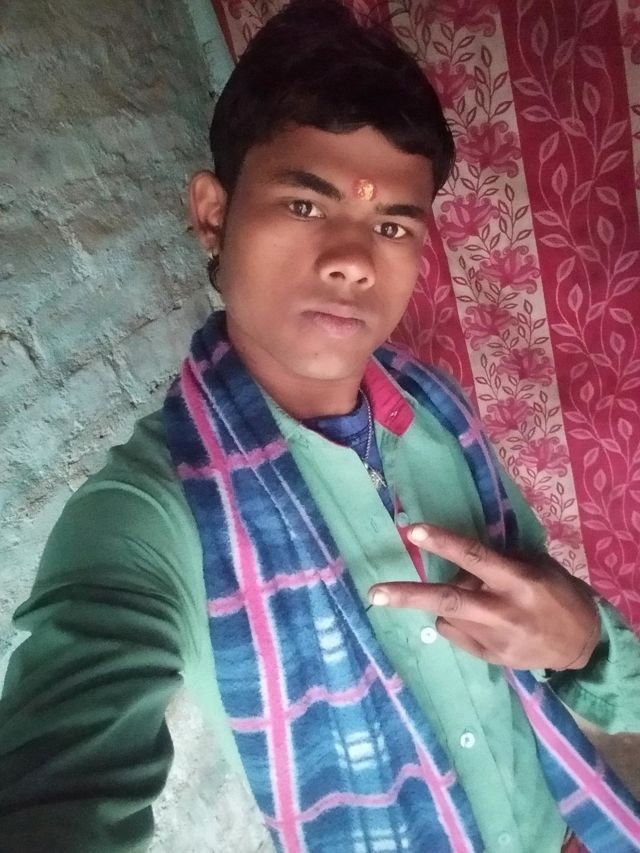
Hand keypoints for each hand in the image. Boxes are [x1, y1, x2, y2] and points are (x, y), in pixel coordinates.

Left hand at [368, 523, 600, 670]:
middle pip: (448, 599)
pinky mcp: (491, 659)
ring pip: (447, 616)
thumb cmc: (558, 593)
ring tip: (466, 598)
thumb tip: (456, 556)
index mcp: (517, 580)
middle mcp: (503, 610)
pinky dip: (454, 621)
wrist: (582, 643)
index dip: (442, 542)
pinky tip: (475, 618)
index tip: (413, 531)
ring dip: (443, 603)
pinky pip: (454, 634)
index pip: (474, 556)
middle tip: (375, 592)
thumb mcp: (536, 566)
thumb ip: (500, 561)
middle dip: (408, 594)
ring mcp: (495, 639)